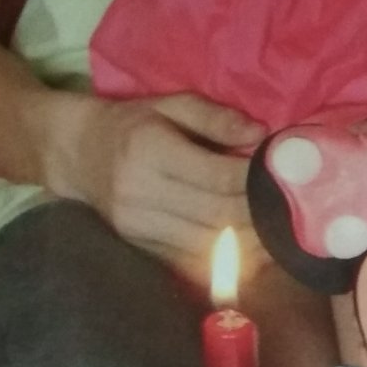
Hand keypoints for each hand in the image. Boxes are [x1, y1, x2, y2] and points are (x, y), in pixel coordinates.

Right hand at [55, 92, 265, 277]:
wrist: (77, 155)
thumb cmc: (129, 125)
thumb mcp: (167, 105)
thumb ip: (213, 118)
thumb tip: (260, 133)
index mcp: (151, 151)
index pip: (218, 176)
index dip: (255, 180)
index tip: (281, 177)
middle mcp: (145, 193)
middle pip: (220, 214)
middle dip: (259, 214)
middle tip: (288, 210)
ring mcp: (142, 226)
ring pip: (211, 244)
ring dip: (250, 244)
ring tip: (279, 235)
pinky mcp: (143, 248)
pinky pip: (194, 262)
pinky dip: (228, 260)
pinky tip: (252, 254)